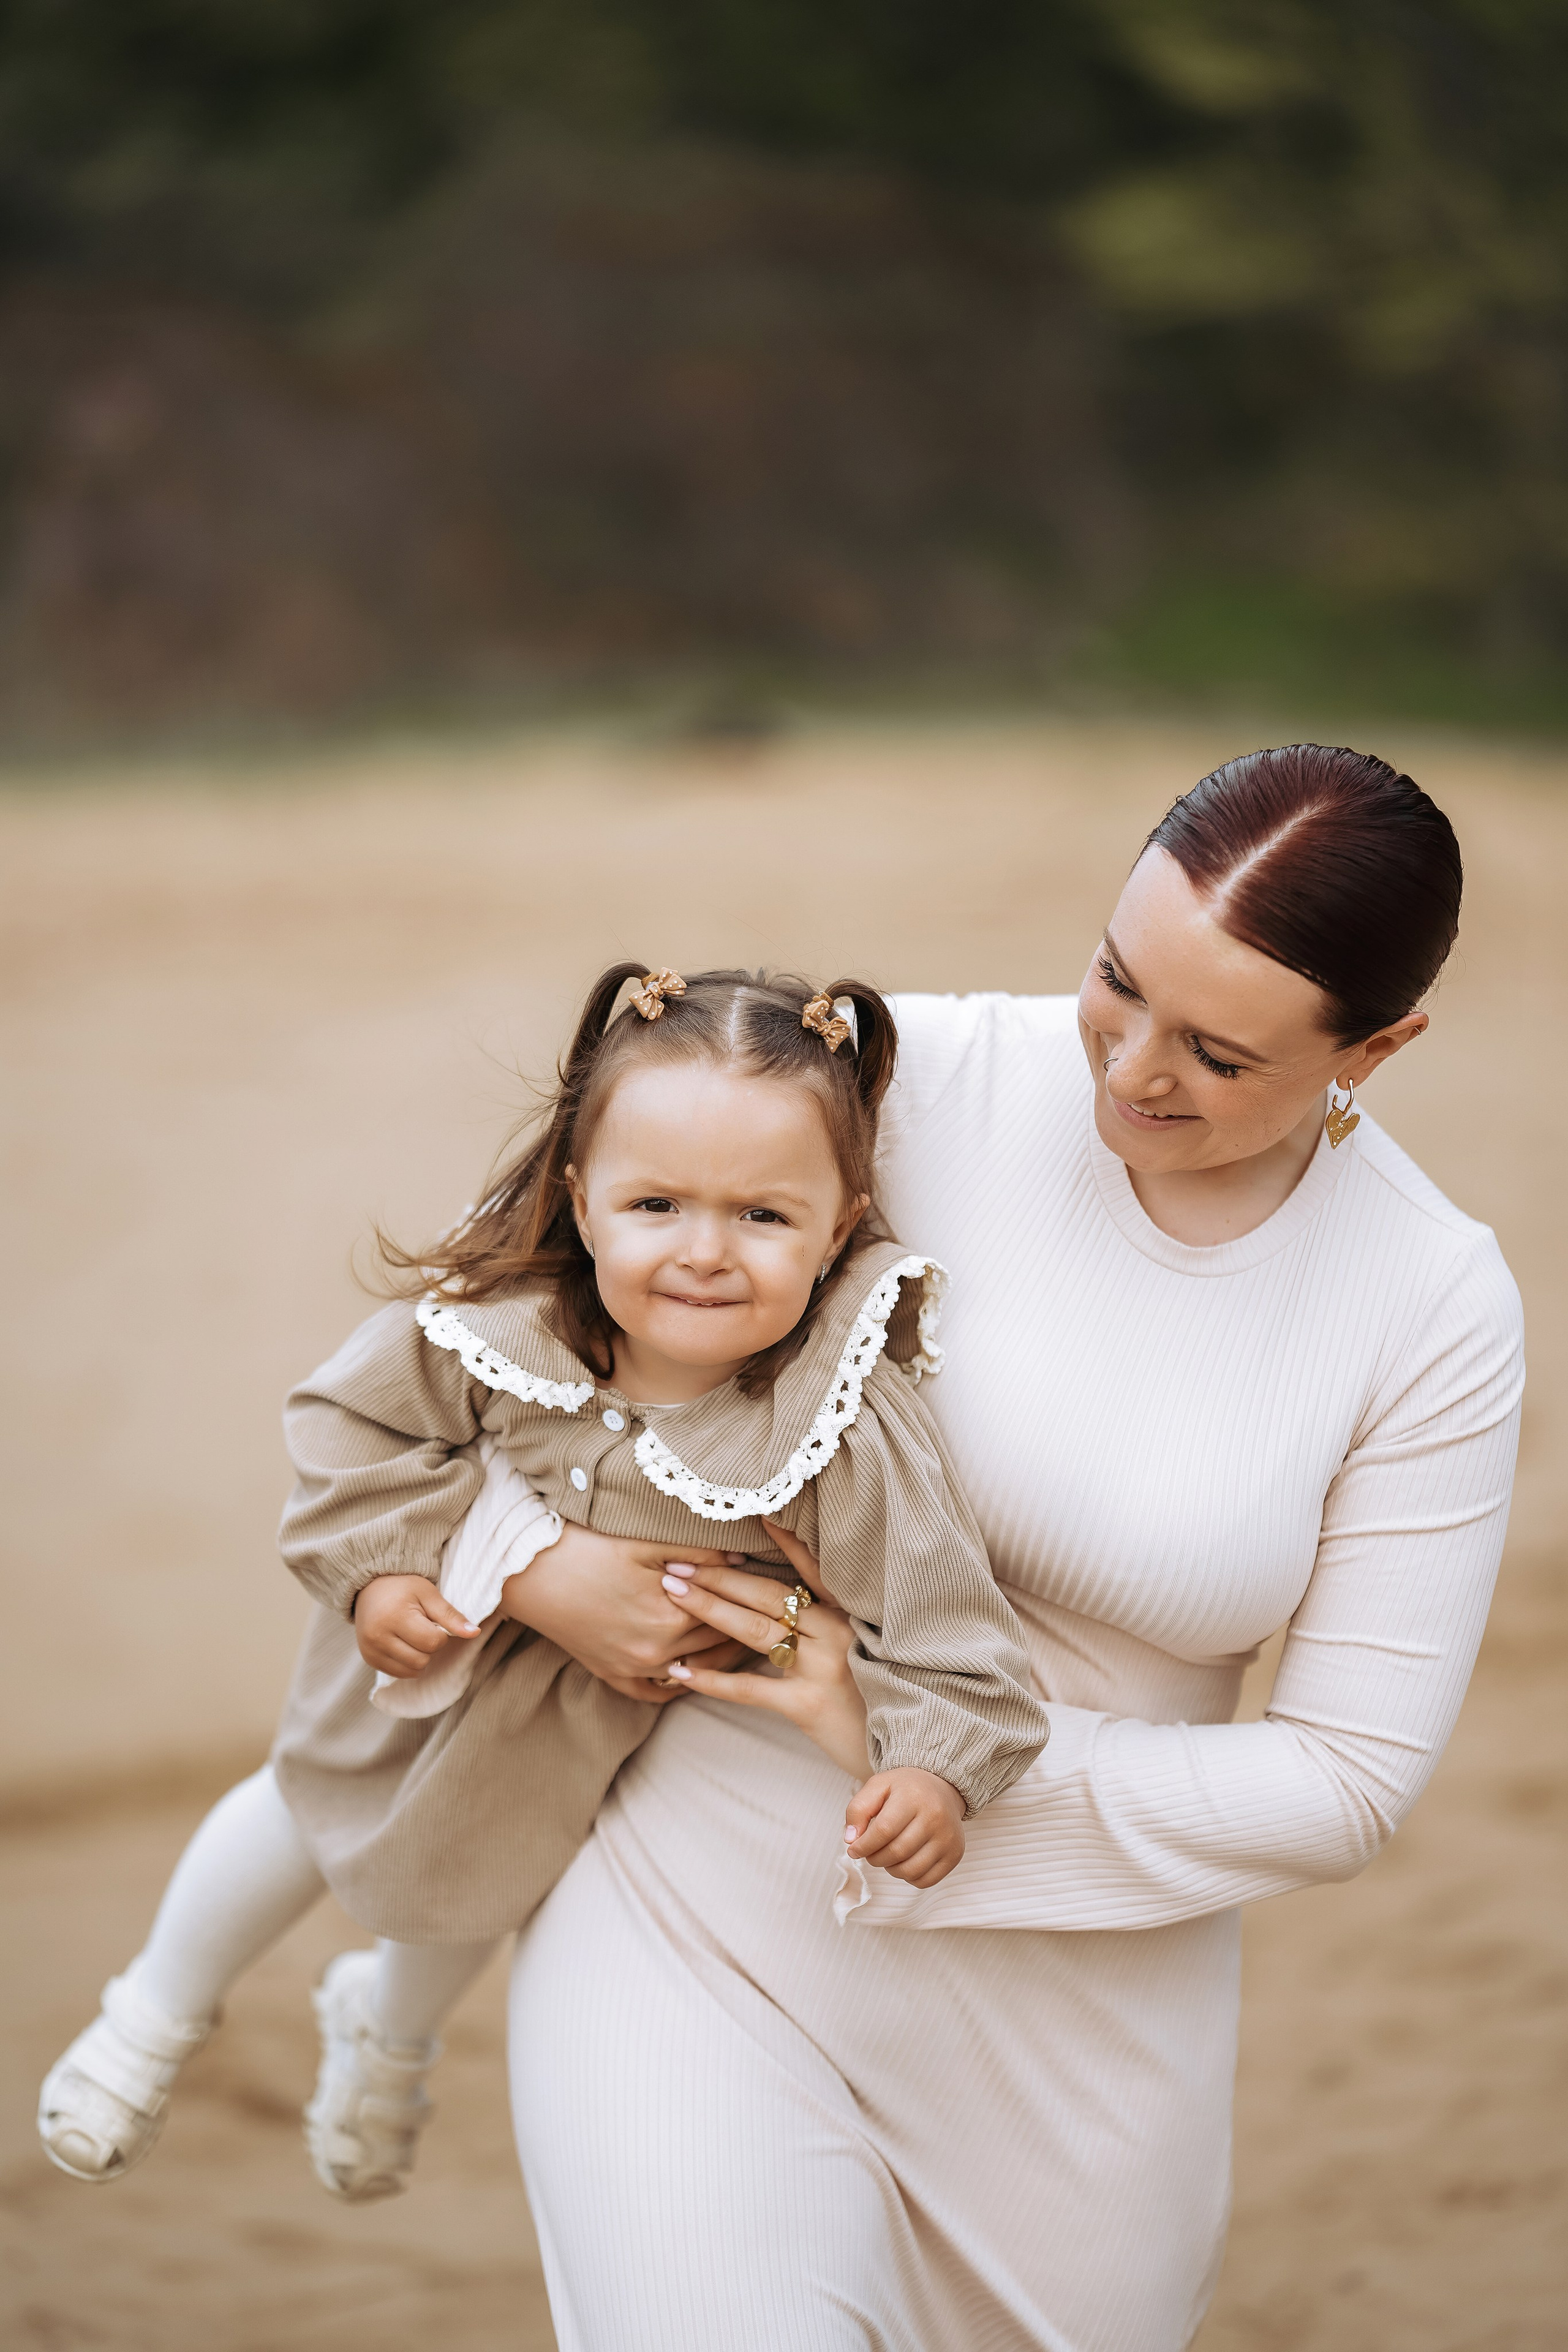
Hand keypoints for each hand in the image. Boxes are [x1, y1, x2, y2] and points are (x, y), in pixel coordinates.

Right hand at [354, 1573, 480, 1676]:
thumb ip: (451, 1616)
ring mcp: (371, 1650)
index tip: (433, 1622)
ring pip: (412, 1671)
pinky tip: (403, 1644)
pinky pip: (399, 1674)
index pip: (432, 1642)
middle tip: (421, 1627)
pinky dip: (408, 1663)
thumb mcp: (429, 1595)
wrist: (370, 1586)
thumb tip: (475, 1633)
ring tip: (411, 1635)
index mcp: (395, 1617)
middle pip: (422, 1660)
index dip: (440, 1635)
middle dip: (429, 1646)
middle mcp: (378, 1636)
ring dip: (419, 1657)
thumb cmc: (403, 1587)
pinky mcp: (369, 1659)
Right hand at [500, 1521, 750, 1704]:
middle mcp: (654, 1654)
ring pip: (695, 1672)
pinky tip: (696, 1671)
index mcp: (669, 1618)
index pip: (729, 1615)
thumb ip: (700, 1553)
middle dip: (744, 1630)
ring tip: (746, 1641)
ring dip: (721, 1658)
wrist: (529, 1571)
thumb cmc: (587, 1548)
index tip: (777, 1597)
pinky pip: (657, 1693)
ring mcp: (631, 1669)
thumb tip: (744, 1561)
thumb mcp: (646, 1542)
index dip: (753, 1603)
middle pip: (717, 1645)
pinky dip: (679, 1684)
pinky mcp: (612, 1675)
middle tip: (771, 1621)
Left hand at [661, 1521, 872, 1779]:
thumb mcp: (868, 1652)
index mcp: (852, 1615)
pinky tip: (679, 1670)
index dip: (785, 1542)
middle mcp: (839, 1633)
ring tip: (672, 1592)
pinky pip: (749, 1688)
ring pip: (755, 1629)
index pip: (813, 1570)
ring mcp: (824, 1667)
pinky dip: (711, 1679)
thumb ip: (836, 1628)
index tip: (756, 1515)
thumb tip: (792, 1610)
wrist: (912, 1752)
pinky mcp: (808, 1704)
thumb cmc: (882, 1701)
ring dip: (709, 1608)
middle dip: (720, 1576)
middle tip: (679, 1563)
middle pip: (770, 1595)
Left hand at [845, 1768, 965, 1888]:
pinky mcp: (955, 1854)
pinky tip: (904, 1861)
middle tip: (869, 1852)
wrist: (942, 1787)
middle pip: (896, 1852)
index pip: (883, 1831)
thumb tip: (851, 1840)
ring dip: (890, 1869)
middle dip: (874, 1858)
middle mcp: (935, 1817)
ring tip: (886, 1855)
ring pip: (910, 1870)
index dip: (863, 1846)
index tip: (854, 1849)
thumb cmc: (905, 1789)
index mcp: (913, 1797)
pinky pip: (926, 1880)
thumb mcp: (878, 1786)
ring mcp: (948, 1838)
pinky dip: (909, 1877)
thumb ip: (858, 1809)